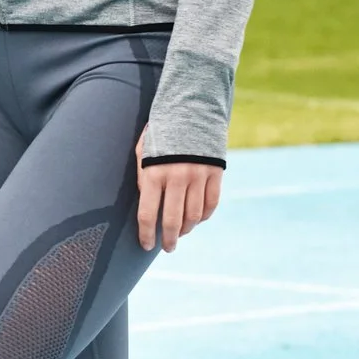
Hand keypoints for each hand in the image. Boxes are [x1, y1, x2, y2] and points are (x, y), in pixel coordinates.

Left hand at [133, 125, 222, 251]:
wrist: (189, 110)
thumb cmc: (159, 133)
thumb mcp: (143, 151)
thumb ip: (143, 178)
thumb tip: (147, 207)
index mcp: (153, 173)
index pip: (147, 213)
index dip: (146, 233)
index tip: (145, 245)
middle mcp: (176, 178)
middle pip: (172, 220)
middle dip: (168, 239)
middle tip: (167, 248)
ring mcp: (198, 177)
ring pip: (193, 216)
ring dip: (186, 229)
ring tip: (180, 233)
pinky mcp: (215, 174)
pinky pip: (211, 205)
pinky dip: (204, 217)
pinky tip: (196, 220)